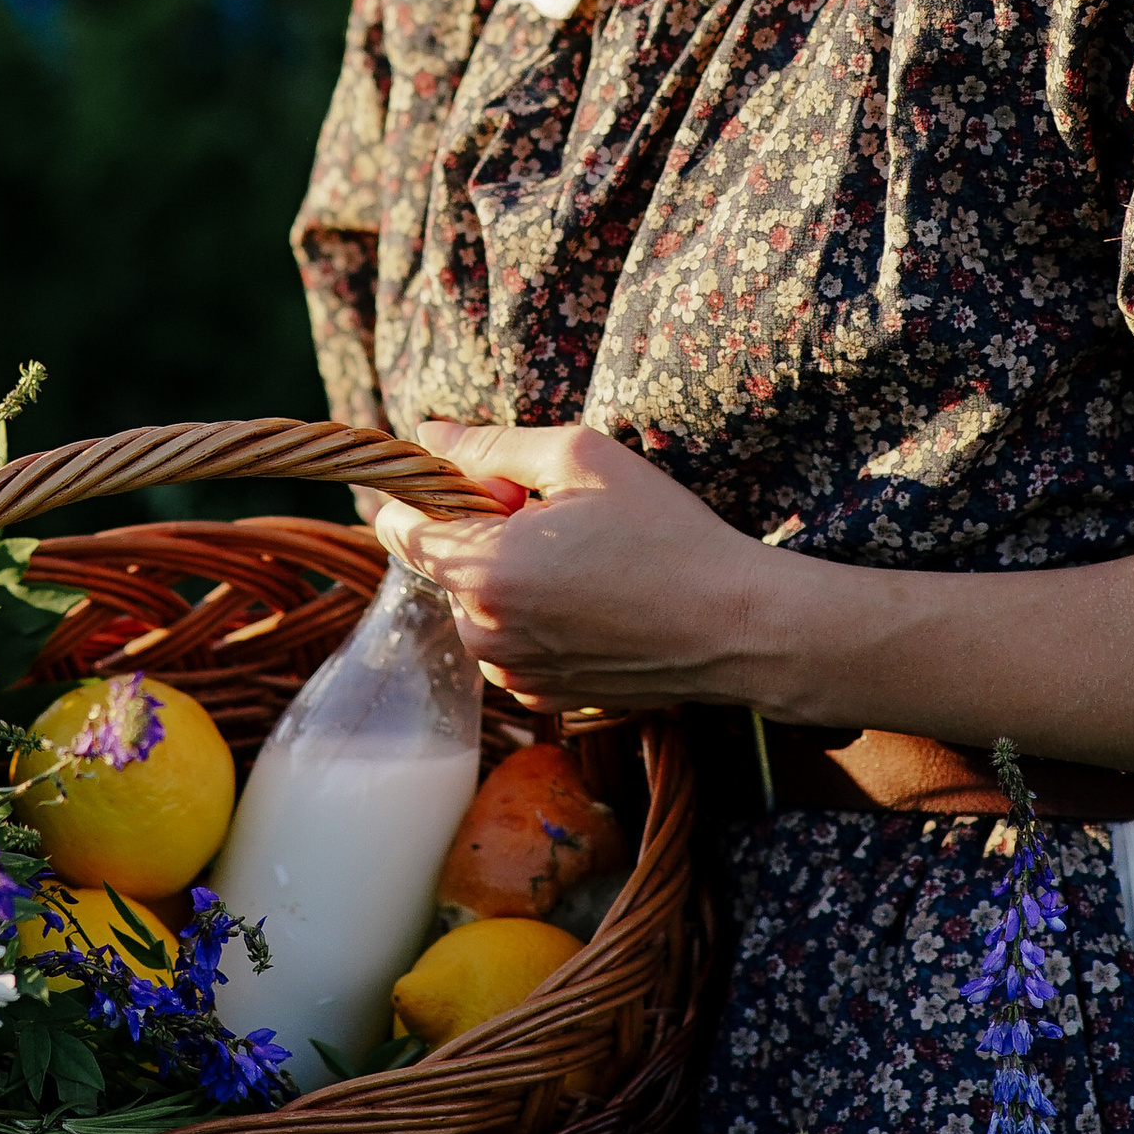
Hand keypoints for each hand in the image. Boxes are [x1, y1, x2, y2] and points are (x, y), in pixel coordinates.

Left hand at [374, 420, 772, 707]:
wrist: (735, 627)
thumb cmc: (665, 534)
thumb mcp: (581, 458)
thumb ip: (490, 446)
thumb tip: (426, 436)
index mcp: (481, 570)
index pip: (399, 525)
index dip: (435, 492)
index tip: (487, 483)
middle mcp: (482, 632)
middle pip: (446, 562)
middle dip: (485, 534)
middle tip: (561, 520)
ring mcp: (511, 672)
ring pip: (479, 604)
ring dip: (512, 578)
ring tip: (586, 563)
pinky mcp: (540, 696)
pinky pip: (511, 642)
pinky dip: (536, 618)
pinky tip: (595, 603)